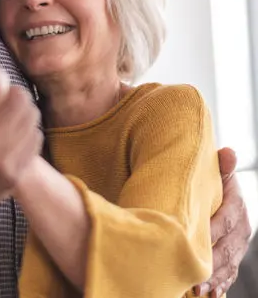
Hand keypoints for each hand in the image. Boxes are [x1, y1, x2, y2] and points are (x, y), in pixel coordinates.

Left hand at [193, 147, 251, 296]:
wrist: (216, 193)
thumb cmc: (212, 182)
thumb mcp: (217, 172)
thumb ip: (222, 166)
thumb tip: (228, 152)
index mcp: (236, 209)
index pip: (224, 223)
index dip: (211, 234)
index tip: (194, 243)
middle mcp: (240, 231)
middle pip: (226, 250)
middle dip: (211, 264)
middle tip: (194, 276)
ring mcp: (237, 246)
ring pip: (227, 265)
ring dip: (214, 278)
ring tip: (198, 289)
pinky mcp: (231, 257)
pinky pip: (228, 273)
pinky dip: (220, 283)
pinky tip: (211, 293)